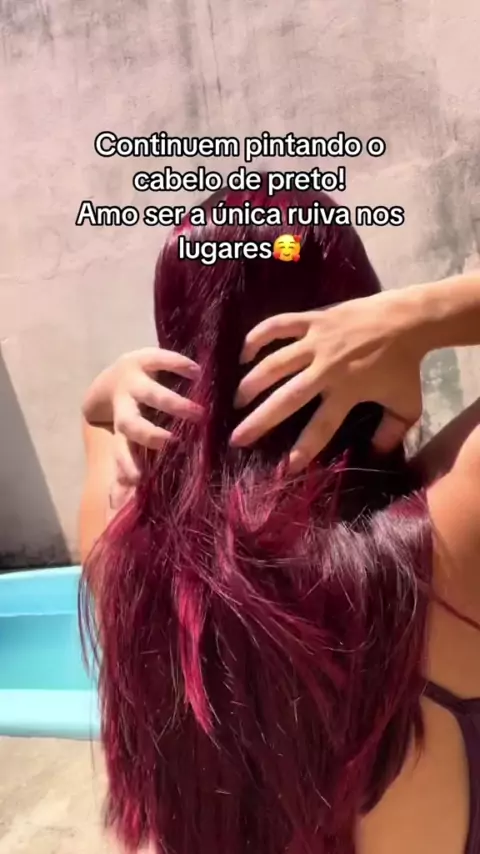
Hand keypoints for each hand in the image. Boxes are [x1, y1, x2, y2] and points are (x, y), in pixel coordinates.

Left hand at [83, 348, 201, 486]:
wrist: (117, 374)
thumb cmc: (133, 415)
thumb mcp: (128, 440)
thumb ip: (127, 469)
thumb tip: (117, 506)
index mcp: (122, 429)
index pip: (121, 452)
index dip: (128, 464)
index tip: (140, 479)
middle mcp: (126, 407)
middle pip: (131, 424)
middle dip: (150, 435)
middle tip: (174, 442)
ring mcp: (135, 381)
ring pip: (151, 395)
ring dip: (172, 404)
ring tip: (198, 412)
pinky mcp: (145, 358)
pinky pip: (162, 360)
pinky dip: (179, 366)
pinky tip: (198, 374)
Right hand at [229, 291, 423, 471]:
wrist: (408, 319)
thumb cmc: (405, 365)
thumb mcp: (407, 406)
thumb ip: (391, 433)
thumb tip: (374, 454)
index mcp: (347, 391)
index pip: (320, 426)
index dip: (302, 449)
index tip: (285, 468)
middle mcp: (326, 369)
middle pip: (286, 398)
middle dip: (259, 420)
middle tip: (236, 438)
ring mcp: (316, 342)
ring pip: (274, 364)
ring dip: (251, 383)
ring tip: (237, 400)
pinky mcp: (312, 319)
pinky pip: (278, 325)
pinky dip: (257, 337)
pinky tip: (244, 354)